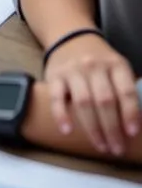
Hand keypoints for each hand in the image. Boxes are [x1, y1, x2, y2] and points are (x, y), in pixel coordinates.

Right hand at [44, 32, 139, 155]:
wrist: (70, 37)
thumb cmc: (100, 62)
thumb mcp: (118, 67)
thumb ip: (126, 90)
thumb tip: (137, 124)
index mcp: (115, 65)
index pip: (125, 91)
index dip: (130, 113)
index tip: (132, 133)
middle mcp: (94, 66)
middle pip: (105, 101)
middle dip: (112, 129)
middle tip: (116, 149)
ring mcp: (73, 70)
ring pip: (84, 102)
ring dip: (93, 128)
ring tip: (100, 146)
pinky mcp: (54, 76)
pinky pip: (57, 97)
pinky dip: (61, 114)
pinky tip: (67, 130)